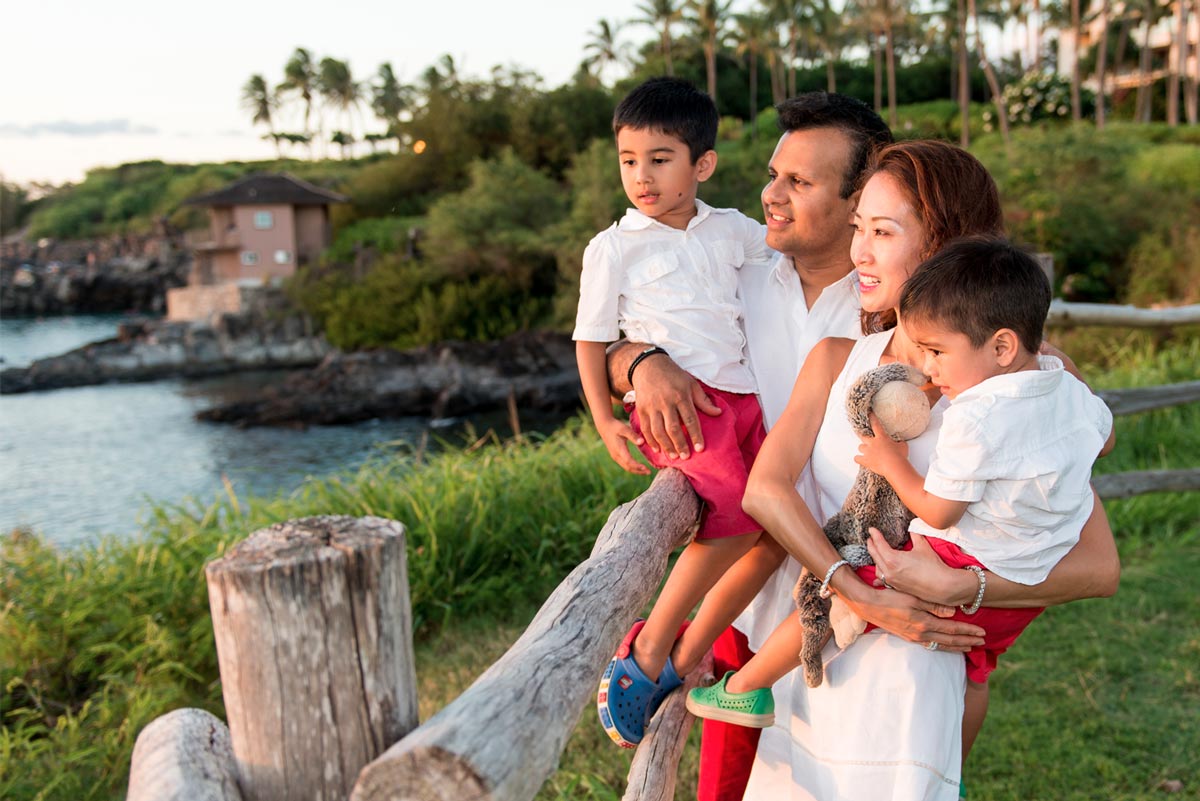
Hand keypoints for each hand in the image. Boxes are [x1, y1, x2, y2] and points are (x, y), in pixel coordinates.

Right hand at [597, 417, 650, 475]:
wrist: (604, 426)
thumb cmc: (615, 427)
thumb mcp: (625, 429)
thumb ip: (633, 436)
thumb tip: (642, 442)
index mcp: (619, 449)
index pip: (629, 461)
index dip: (638, 466)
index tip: (646, 468)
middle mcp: (616, 455)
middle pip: (628, 467)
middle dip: (639, 471)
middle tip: (649, 472)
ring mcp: (615, 457)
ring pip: (626, 467)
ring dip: (636, 470)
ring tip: (645, 471)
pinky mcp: (615, 456)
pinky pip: (624, 465)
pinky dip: (632, 467)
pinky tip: (638, 467)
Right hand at [630, 356, 720, 458]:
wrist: (648, 365)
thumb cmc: (673, 375)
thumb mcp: (691, 384)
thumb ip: (703, 401)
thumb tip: (718, 413)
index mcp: (681, 396)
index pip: (690, 420)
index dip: (695, 436)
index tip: (700, 449)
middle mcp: (666, 402)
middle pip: (673, 428)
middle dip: (680, 445)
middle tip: (685, 457)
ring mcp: (652, 406)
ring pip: (658, 431)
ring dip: (666, 446)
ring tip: (673, 456)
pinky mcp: (641, 409)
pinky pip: (645, 428)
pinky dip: (650, 441)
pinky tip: (657, 449)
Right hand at [838, 570, 984, 652]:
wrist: (869, 605)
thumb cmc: (891, 597)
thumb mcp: (914, 597)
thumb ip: (934, 606)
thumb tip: (954, 613)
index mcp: (924, 623)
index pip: (952, 630)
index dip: (968, 631)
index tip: (982, 633)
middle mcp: (921, 634)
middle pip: (949, 641)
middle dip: (967, 641)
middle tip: (982, 642)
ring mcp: (914, 638)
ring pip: (940, 646)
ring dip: (956, 646)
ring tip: (969, 647)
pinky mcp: (908, 637)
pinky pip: (930, 645)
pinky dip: (942, 646)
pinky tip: (945, 645)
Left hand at [853, 414, 907, 477]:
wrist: (894, 467)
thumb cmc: (900, 456)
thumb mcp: (903, 446)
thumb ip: (899, 442)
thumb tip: (899, 442)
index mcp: (882, 437)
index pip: (876, 424)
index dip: (872, 418)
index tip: (869, 413)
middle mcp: (873, 443)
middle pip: (863, 436)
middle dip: (862, 434)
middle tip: (862, 433)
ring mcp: (868, 452)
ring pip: (860, 447)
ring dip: (863, 448)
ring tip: (867, 452)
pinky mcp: (865, 461)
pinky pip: (857, 458)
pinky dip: (858, 459)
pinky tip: (861, 460)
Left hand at [867, 528, 974, 605]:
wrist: (943, 586)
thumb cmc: (933, 566)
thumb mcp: (922, 546)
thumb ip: (914, 535)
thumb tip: (911, 528)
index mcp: (892, 559)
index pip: (879, 544)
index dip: (875, 535)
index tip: (872, 529)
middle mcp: (889, 571)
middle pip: (875, 555)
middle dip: (871, 545)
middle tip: (870, 538)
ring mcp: (892, 581)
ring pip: (877, 569)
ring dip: (875, 560)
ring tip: (876, 553)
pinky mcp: (897, 588)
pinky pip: (883, 580)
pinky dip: (880, 574)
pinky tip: (880, 575)